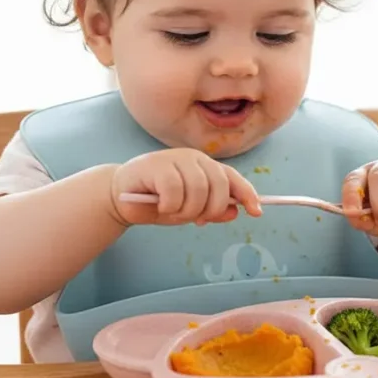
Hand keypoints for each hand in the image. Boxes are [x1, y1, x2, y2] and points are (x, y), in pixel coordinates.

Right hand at [110, 148, 261, 226]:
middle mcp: (193, 158)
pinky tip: (161, 206)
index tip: (257, 212)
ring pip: (199, 190)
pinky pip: (176, 192)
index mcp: (204, 166)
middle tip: (196, 220)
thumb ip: (212, 211)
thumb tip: (236, 211)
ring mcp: (175, 158)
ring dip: (188, 211)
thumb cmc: (157, 202)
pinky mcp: (157, 165)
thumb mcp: (188, 210)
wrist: (120, 197)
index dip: (247, 194)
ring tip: (173, 213)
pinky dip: (171, 206)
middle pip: (219, 185)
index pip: (231, 177)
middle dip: (211, 209)